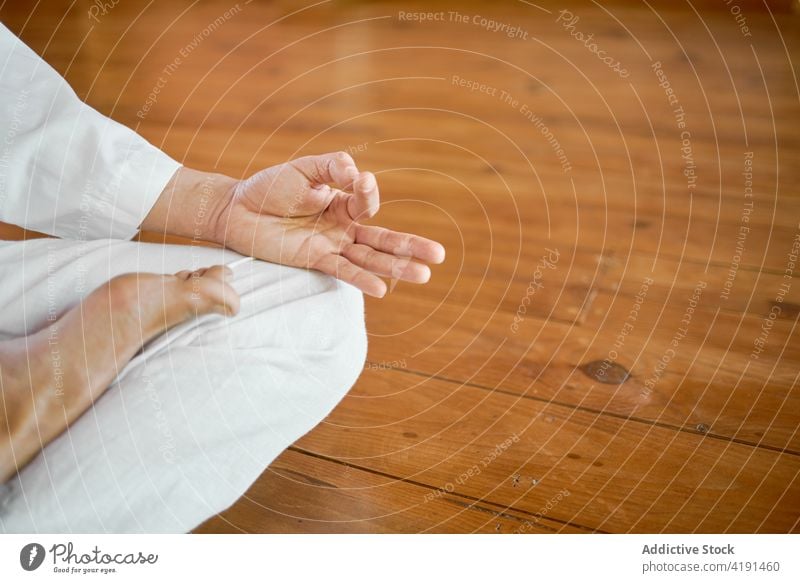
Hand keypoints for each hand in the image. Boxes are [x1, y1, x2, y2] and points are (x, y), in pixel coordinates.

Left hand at [143, 152, 444, 296]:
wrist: (236, 211)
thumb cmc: (268, 188)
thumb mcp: (301, 169)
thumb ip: (330, 167)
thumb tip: (356, 172)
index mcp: (341, 201)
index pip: (365, 200)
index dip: (367, 191)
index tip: (359, 181)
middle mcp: (341, 226)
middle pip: (383, 238)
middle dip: (411, 246)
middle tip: (439, 254)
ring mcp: (330, 245)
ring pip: (370, 258)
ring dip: (396, 266)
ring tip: (425, 275)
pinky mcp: (314, 259)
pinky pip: (342, 271)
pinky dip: (361, 279)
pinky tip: (381, 289)